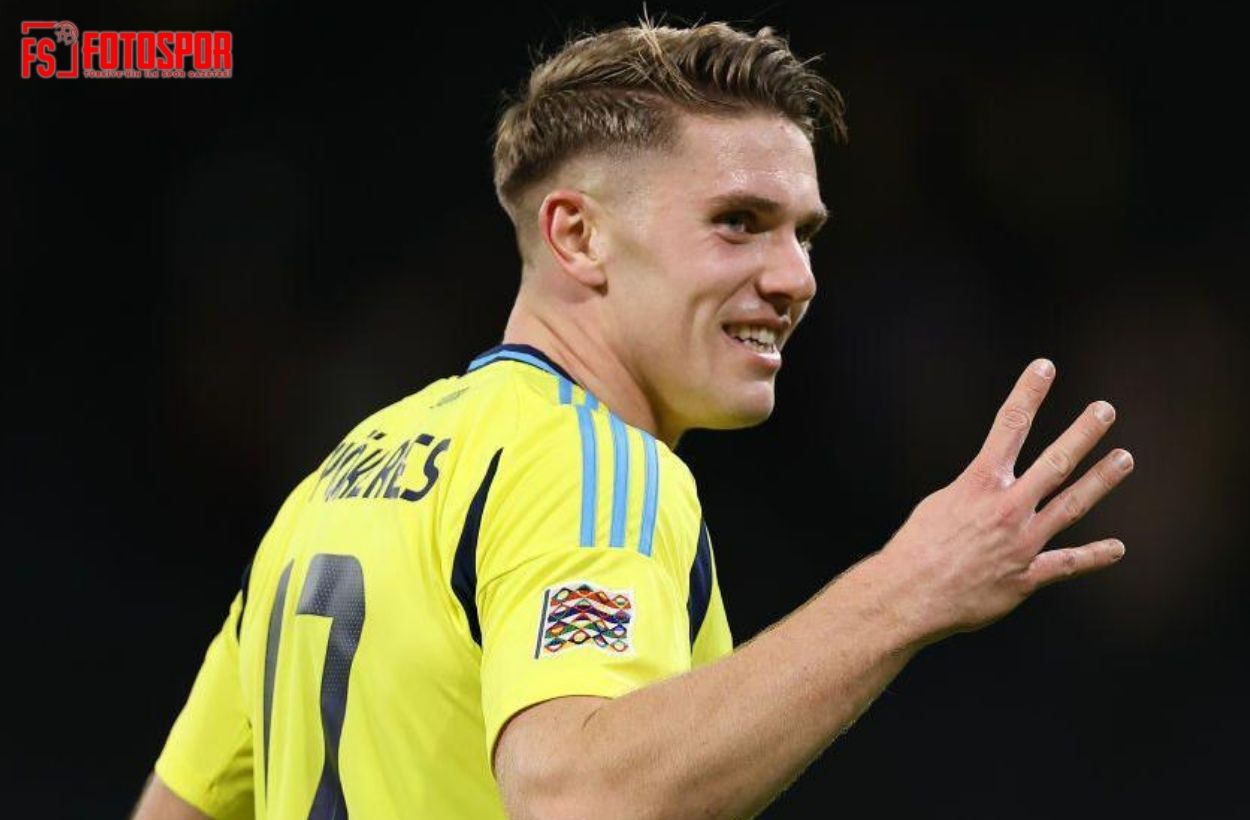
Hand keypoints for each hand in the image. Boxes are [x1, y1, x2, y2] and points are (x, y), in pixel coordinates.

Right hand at [881, 359, 1134, 644]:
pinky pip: (1067, 564)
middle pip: (1054, 462)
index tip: (1045, 367)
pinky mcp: (1027, 576)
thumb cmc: (917, 548)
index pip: (1008, 426)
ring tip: (1124, 458)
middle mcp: (1007, 508)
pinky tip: (1117, 548)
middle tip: (1105, 410)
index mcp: (979, 484)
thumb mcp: (939, 504)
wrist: (911, 595)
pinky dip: (1093, 556)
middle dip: (1082, 433)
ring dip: (1101, 480)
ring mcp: (1022, 542)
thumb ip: (973, 493)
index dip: (1028, 393)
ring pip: (1071, 505)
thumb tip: (991, 487)